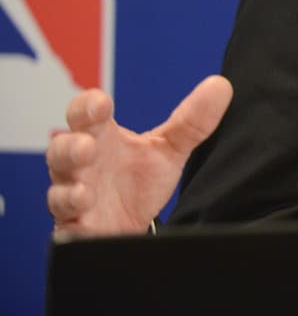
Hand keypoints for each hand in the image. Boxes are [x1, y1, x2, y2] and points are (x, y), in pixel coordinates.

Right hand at [46, 75, 232, 238]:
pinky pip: (66, 228)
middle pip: (61, 151)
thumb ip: (192, 121)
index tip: (101, 103)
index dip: (88, 106)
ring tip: (85, 191)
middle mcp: (81, 166)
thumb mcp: (168, 149)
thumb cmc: (139, 180)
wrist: (132, 225)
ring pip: (58, 192)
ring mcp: (74, 197)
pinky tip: (83, 221)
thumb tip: (220, 86)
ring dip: (69, 190)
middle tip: (87, 146)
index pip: (85, 114)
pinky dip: (73, 225)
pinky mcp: (76, 229)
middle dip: (69, 148)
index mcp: (100, 137)